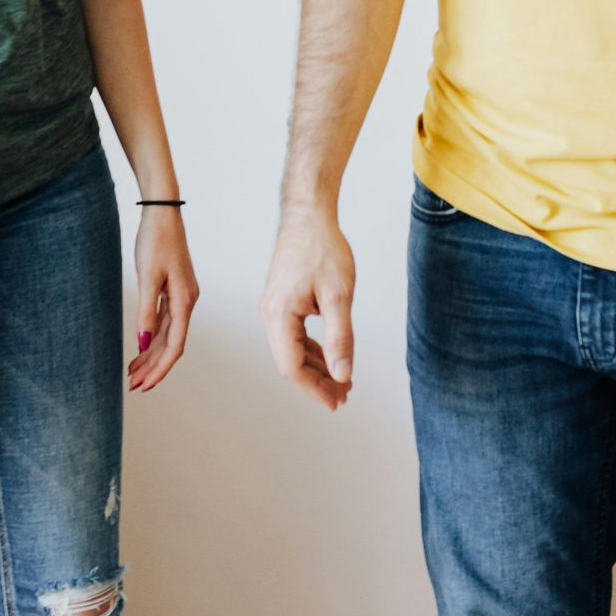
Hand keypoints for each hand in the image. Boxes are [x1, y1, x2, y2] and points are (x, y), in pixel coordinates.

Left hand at [129, 204, 198, 391]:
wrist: (162, 213)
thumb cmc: (156, 241)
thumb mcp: (148, 278)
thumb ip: (146, 313)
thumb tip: (142, 344)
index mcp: (185, 301)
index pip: (175, 345)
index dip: (160, 368)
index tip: (145, 386)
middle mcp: (187, 301)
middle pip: (171, 343)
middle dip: (153, 367)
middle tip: (134, 386)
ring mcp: (181, 295)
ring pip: (167, 334)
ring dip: (151, 354)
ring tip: (133, 373)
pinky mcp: (173, 289)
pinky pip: (164, 321)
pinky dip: (152, 336)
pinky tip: (140, 347)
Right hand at [260, 202, 355, 410]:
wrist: (309, 214)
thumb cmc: (322, 248)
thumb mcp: (338, 296)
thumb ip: (340, 338)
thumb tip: (341, 374)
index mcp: (279, 315)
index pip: (292, 368)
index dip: (315, 389)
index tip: (337, 402)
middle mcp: (270, 314)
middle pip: (290, 362)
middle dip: (318, 382)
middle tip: (344, 395)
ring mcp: (274, 307)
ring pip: (293, 349)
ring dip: (317, 367)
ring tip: (342, 380)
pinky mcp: (282, 300)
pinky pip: (294, 334)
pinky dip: (313, 349)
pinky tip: (331, 356)